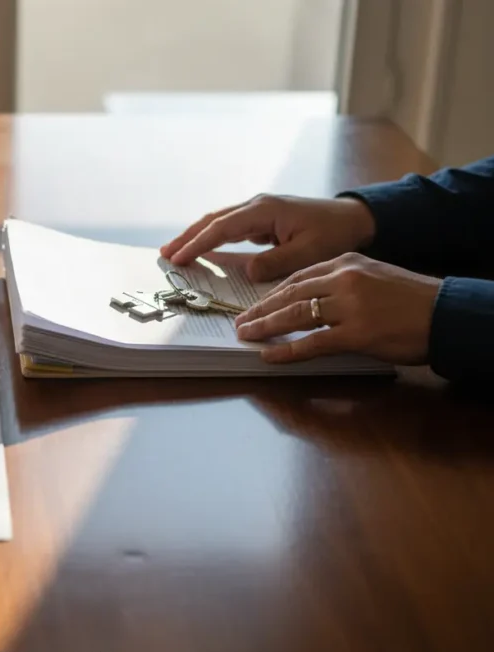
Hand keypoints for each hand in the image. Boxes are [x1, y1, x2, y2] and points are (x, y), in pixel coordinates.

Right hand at [160, 194, 376, 281]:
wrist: (354, 218)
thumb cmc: (334, 233)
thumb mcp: (308, 252)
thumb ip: (276, 263)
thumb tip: (246, 271)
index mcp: (264, 210)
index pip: (221, 228)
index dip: (197, 244)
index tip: (178, 258)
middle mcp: (256, 206)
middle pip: (212, 221)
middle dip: (187, 237)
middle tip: (165, 254)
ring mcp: (258, 211)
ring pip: (218, 223)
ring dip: (195, 236)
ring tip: (174, 251)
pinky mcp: (262, 220)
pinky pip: (229, 228)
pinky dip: (211, 238)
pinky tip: (202, 248)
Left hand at [234, 253, 440, 364]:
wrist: (447, 312)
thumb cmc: (411, 300)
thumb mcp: (372, 278)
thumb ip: (340, 285)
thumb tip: (307, 303)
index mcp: (346, 263)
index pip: (298, 276)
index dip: (271, 293)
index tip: (253, 305)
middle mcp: (344, 279)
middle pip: (289, 294)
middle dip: (260, 310)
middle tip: (239, 322)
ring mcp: (350, 306)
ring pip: (295, 315)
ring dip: (265, 327)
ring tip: (246, 336)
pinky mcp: (357, 333)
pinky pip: (313, 343)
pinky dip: (287, 350)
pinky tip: (270, 356)